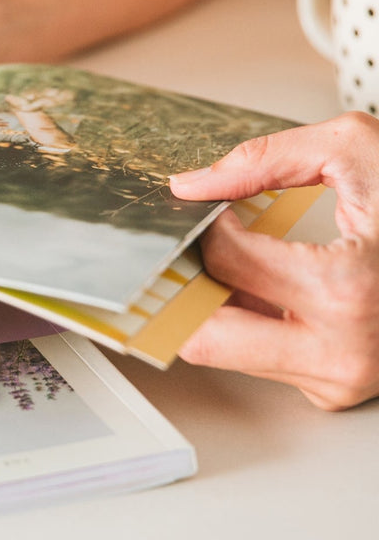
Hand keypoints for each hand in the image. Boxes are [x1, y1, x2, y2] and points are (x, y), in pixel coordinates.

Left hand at [169, 113, 378, 409]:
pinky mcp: (339, 388)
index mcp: (348, 289)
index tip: (207, 206)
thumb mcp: (354, 150)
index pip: (226, 260)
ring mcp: (342, 379)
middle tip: (186, 248)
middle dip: (187, 286)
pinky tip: (259, 286)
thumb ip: (262, 160)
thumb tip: (190, 186)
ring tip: (229, 261)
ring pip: (227, 352)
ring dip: (213, 306)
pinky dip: (247, 322)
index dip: (205, 224)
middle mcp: (345, 351)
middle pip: (207, 335)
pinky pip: (261, 359)